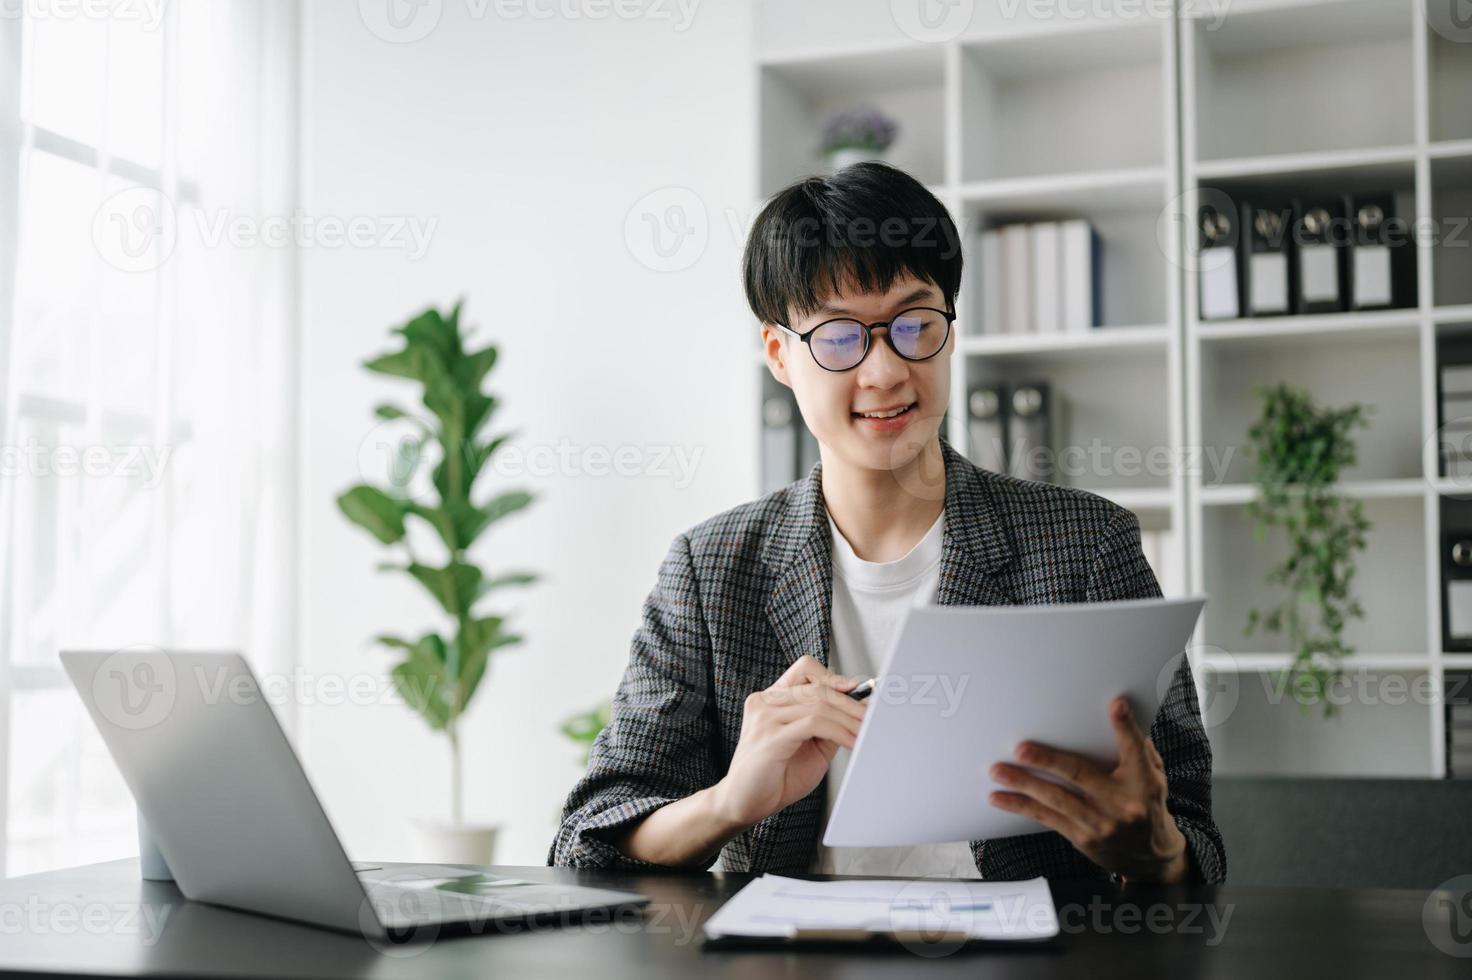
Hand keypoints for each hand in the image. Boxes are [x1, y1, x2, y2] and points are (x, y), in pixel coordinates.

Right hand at [713, 655, 866, 828]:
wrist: (744, 804)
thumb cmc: (773, 777)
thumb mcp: (810, 745)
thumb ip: (827, 725)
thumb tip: (858, 710)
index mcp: (772, 700)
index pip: (805, 669)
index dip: (833, 677)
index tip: (857, 690)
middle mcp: (765, 703)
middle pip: (817, 687)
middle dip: (851, 703)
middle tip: (872, 717)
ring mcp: (765, 718)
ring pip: (818, 704)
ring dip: (849, 719)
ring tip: (865, 732)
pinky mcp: (770, 737)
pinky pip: (813, 724)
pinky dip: (839, 731)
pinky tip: (852, 742)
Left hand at [988, 696, 1189, 882]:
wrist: (1150, 857)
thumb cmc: (1146, 807)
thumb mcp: (1154, 778)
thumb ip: (1139, 752)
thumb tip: (1120, 715)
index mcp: (1143, 782)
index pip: (1134, 751)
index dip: (1125, 727)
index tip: (1116, 705)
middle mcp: (1122, 803)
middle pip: (1080, 775)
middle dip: (1047, 760)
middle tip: (1021, 749)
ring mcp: (1100, 824)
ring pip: (1056, 799)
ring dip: (1024, 784)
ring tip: (999, 771)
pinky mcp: (1083, 838)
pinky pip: (1048, 819)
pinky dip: (1022, 806)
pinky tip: (1001, 797)